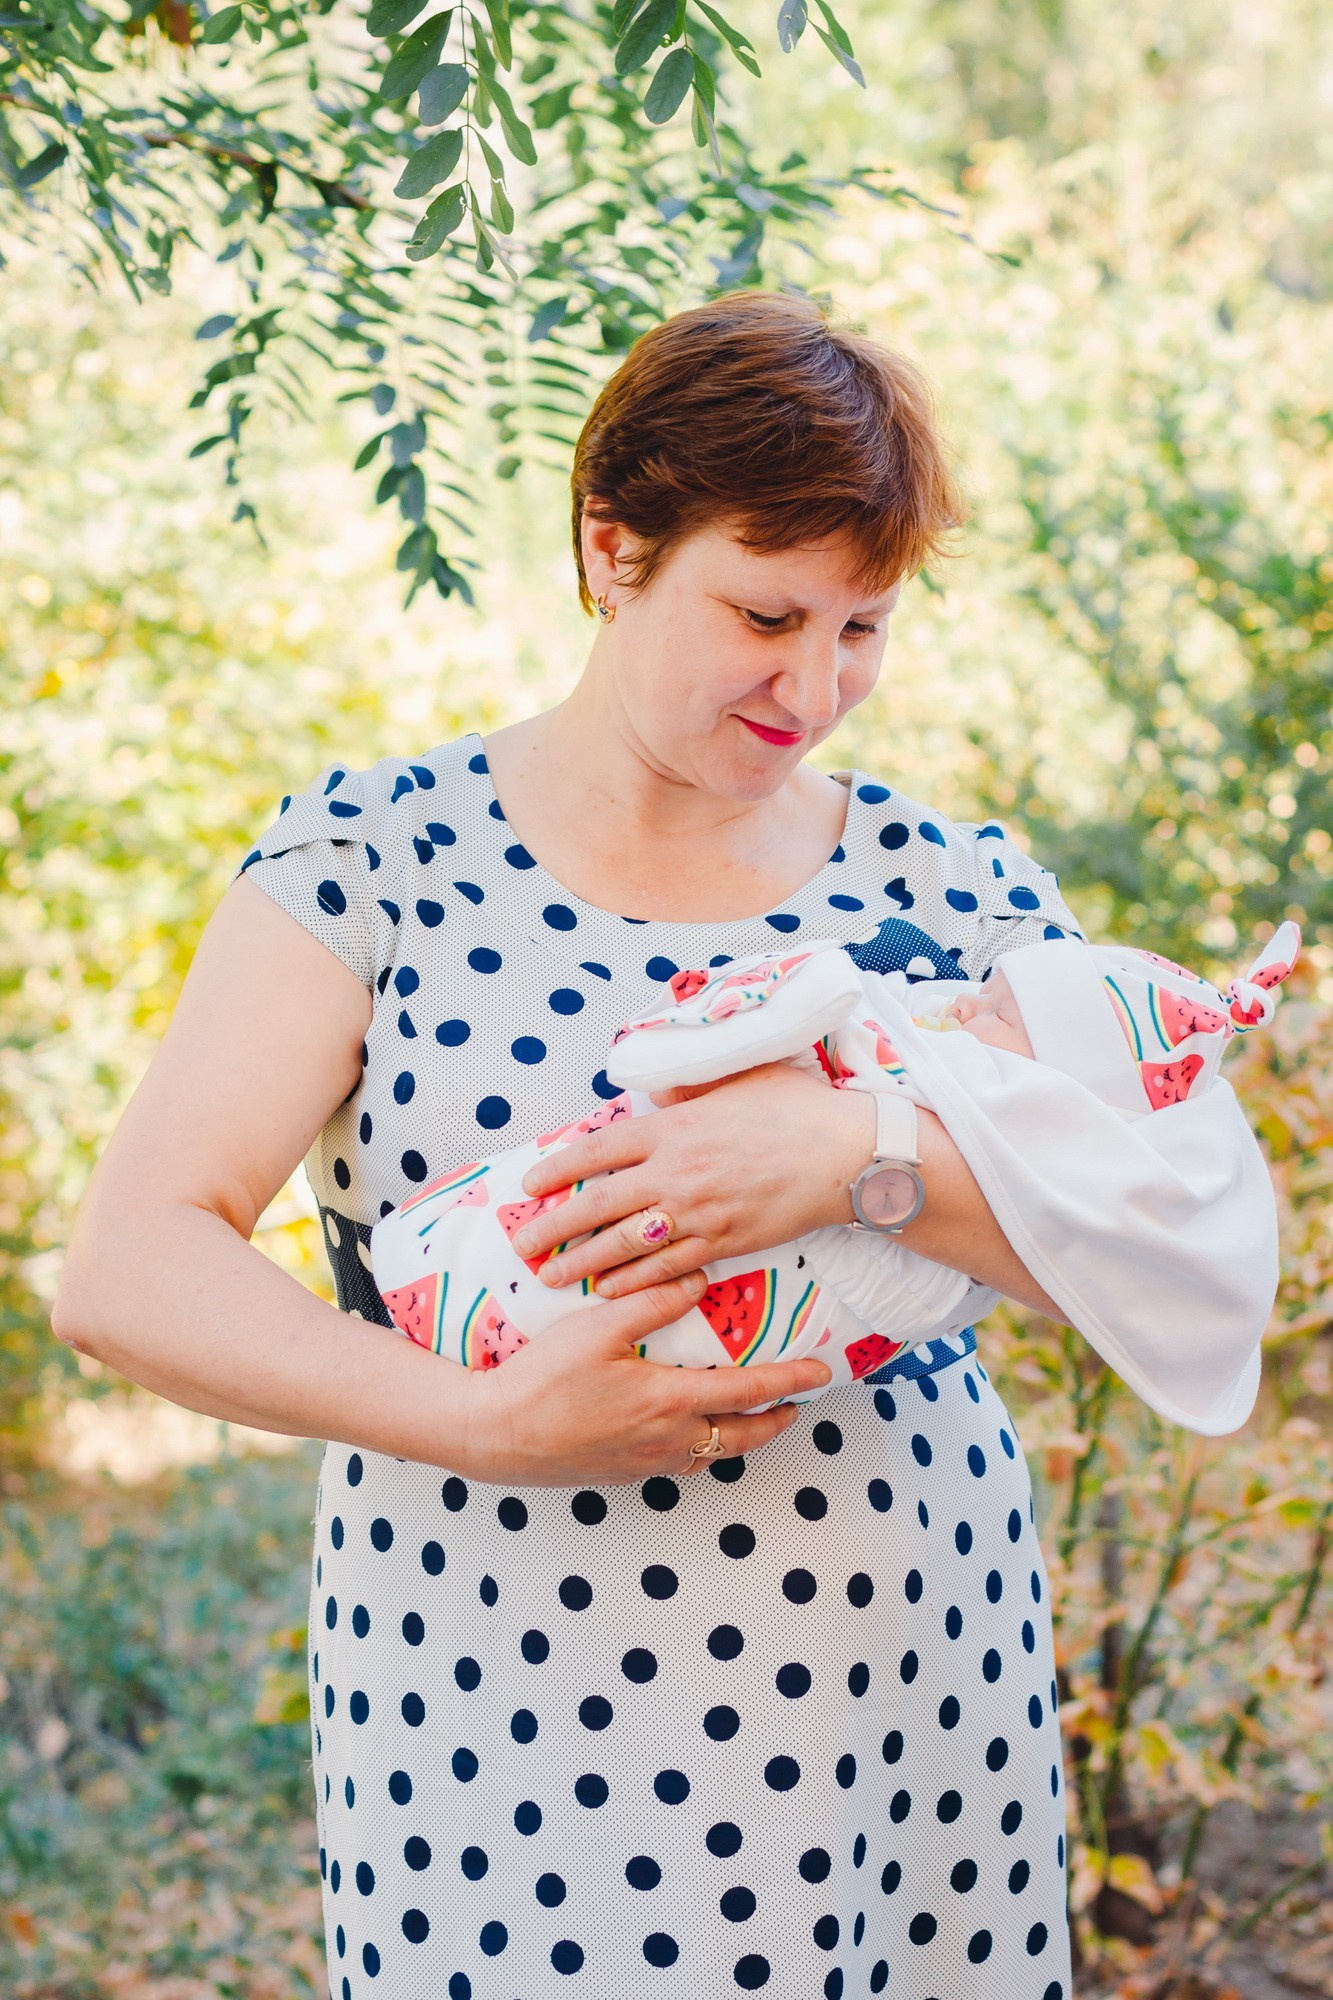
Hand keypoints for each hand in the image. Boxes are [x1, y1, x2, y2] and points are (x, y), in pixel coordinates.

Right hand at [455, 1271, 833, 1485]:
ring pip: (711, 1454)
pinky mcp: (621, 1474)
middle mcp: (668, 1440)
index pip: (749, 1392)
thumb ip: (652, 1299)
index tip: (822, 1372)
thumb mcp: (596, 1327)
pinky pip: (679, 1463)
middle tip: (799, 1404)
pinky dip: (701, 1447)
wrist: (494, 1435)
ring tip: (752, 1415)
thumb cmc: (542, 1378)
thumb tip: (699, 1278)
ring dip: (739, 1435)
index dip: (791, 1381)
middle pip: (742, 1437)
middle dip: (777, 1420)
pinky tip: (690, 1430)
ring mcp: (645, 1463)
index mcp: (669, 1401)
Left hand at [508, 1063, 876, 1297]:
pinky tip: (608, 1292)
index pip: (597, 1150)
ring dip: (583, 1263)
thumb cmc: (794, 1107)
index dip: (558, 1168)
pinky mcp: (723, 1243)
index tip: (530, 1182)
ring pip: (624, 1245)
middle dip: (554, 1226)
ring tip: (551, 1276)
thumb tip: (658, 1089)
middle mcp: (674, 1173)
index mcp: (672, 1128)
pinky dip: (633, 1282)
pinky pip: (666, 1269)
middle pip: (597, 1205)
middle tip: (522, 1244)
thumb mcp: (734, 1078)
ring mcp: (697, 1213)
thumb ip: (688, 1089)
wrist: (846, 1154)